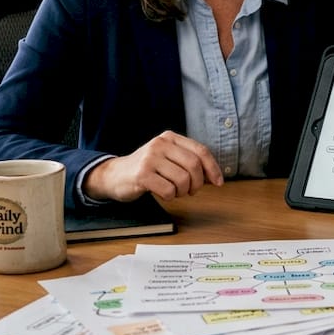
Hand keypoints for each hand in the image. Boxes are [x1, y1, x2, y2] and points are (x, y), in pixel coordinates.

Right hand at [84, 130, 224, 202]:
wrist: (114, 175)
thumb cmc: (146, 169)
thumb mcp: (168, 159)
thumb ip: (189, 164)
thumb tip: (215, 177)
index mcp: (170, 138)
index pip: (200, 151)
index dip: (213, 168)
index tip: (218, 182)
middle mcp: (160, 144)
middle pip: (194, 165)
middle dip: (198, 183)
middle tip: (191, 191)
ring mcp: (150, 158)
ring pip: (182, 179)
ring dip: (183, 192)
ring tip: (174, 192)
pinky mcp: (142, 174)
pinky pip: (168, 190)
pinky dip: (170, 197)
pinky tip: (162, 193)